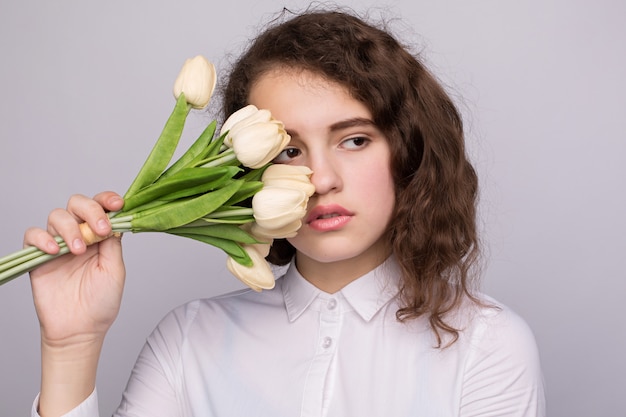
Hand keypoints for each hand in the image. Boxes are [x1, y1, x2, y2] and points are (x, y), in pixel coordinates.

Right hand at [25, 191, 125, 347]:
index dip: (107, 200)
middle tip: (99, 229)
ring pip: (57, 215)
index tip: (117, 204)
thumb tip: (115, 218)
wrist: (79, 329)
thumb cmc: (101, 302)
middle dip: (90, 210)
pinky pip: (33, 235)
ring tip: (78, 250)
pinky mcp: (38, 257)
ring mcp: (58, 245)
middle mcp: (79, 235)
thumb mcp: (115, 270)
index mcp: (100, 236)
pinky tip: (55, 250)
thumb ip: (112, 243)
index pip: (101, 207)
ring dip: (70, 228)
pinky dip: (43, 237)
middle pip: (78, 204)